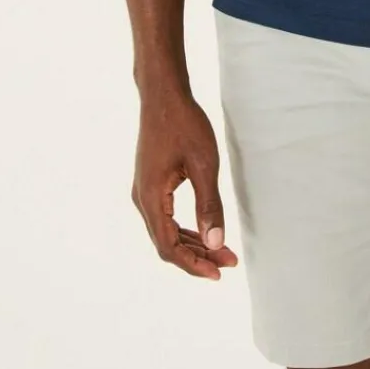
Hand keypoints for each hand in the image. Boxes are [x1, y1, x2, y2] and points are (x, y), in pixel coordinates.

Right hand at [132, 92, 239, 280]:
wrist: (163, 95)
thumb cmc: (184, 124)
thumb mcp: (204, 165)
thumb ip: (209, 205)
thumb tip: (215, 242)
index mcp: (151, 198)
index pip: (169, 246)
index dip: (193, 264)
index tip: (218, 273)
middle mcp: (142, 199)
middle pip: (166, 243)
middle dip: (197, 256)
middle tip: (227, 262)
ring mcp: (144, 191)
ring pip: (166, 231)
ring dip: (192, 243)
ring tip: (221, 250)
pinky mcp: (150, 183)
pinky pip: (165, 217)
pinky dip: (184, 228)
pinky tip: (203, 230)